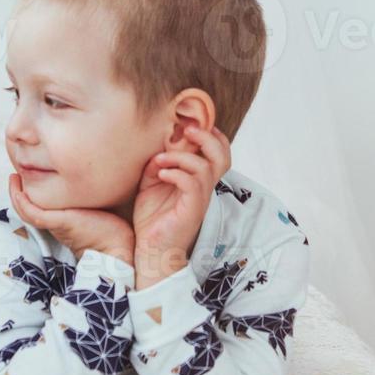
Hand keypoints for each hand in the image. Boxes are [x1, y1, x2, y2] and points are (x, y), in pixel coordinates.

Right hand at [8, 173, 134, 265]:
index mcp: (63, 219)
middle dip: (21, 189)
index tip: (30, 174)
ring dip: (16, 192)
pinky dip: (20, 200)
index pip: (41, 204)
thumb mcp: (99, 207)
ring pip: (25, 208)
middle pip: (29, 205)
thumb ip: (93, 196)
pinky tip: (17, 184)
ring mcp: (53, 221)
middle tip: (17, 172)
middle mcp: (55, 220)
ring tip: (13, 176)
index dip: (32, 190)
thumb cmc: (114, 230)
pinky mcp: (56, 221)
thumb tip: (104, 177)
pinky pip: (30, 211)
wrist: (117, 249)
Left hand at [133, 126, 232, 288]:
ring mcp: (200, 200)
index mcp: (198, 180)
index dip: (213, 135)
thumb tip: (158, 151)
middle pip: (223, 157)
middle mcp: (204, 189)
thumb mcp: (151, 185)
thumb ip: (157, 165)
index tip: (192, 123)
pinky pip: (192, 184)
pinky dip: (177, 173)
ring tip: (160, 159)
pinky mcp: (191, 211)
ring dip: (182, 157)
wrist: (151, 252)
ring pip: (206, 168)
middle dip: (208, 138)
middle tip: (187, 130)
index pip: (218, 153)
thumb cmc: (153, 220)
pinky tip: (160, 173)